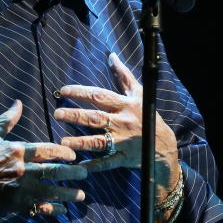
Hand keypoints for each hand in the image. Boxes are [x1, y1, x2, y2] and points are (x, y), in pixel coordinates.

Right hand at [0, 100, 86, 215]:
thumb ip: (8, 120)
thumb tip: (19, 102)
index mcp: (17, 151)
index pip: (48, 150)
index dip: (64, 152)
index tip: (73, 154)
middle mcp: (22, 170)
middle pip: (54, 171)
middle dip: (73, 173)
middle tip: (85, 173)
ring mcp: (20, 189)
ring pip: (51, 192)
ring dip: (68, 194)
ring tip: (81, 195)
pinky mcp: (15, 205)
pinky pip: (38, 208)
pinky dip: (52, 210)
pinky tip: (62, 211)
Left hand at [54, 53, 180, 193]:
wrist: (164, 146)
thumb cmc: (148, 117)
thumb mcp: (139, 94)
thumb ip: (123, 76)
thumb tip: (111, 56)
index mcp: (126, 105)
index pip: (99, 96)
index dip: (81, 92)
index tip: (63, 91)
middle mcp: (123, 122)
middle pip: (96, 118)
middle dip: (76, 116)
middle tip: (57, 114)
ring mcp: (123, 142)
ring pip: (99, 142)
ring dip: (80, 142)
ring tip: (63, 141)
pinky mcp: (124, 158)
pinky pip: (106, 163)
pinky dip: (93, 165)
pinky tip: (78, 166)